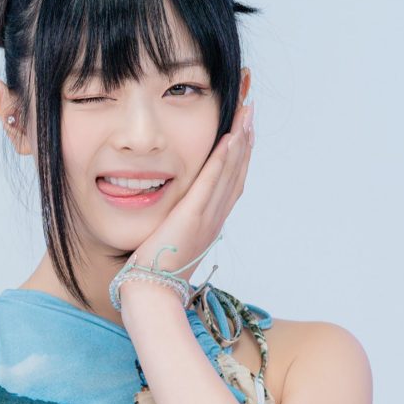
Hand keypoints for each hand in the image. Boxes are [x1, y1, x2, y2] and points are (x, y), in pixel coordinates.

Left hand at [126, 99, 254, 287]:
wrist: (151, 294)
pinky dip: (222, 160)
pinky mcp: (192, 218)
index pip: (231, 183)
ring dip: (241, 141)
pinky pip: (211, 183)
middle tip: (251, 109)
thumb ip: (176, 225)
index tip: (244, 129)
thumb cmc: (154, 275)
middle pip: (238, 172)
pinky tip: (230, 138)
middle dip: (246, 139)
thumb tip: (173, 216)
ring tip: (247, 113)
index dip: (240, 155)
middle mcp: (215, 219)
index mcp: (210, 224)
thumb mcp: (170, 243)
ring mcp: (207, 218)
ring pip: (230, 173)